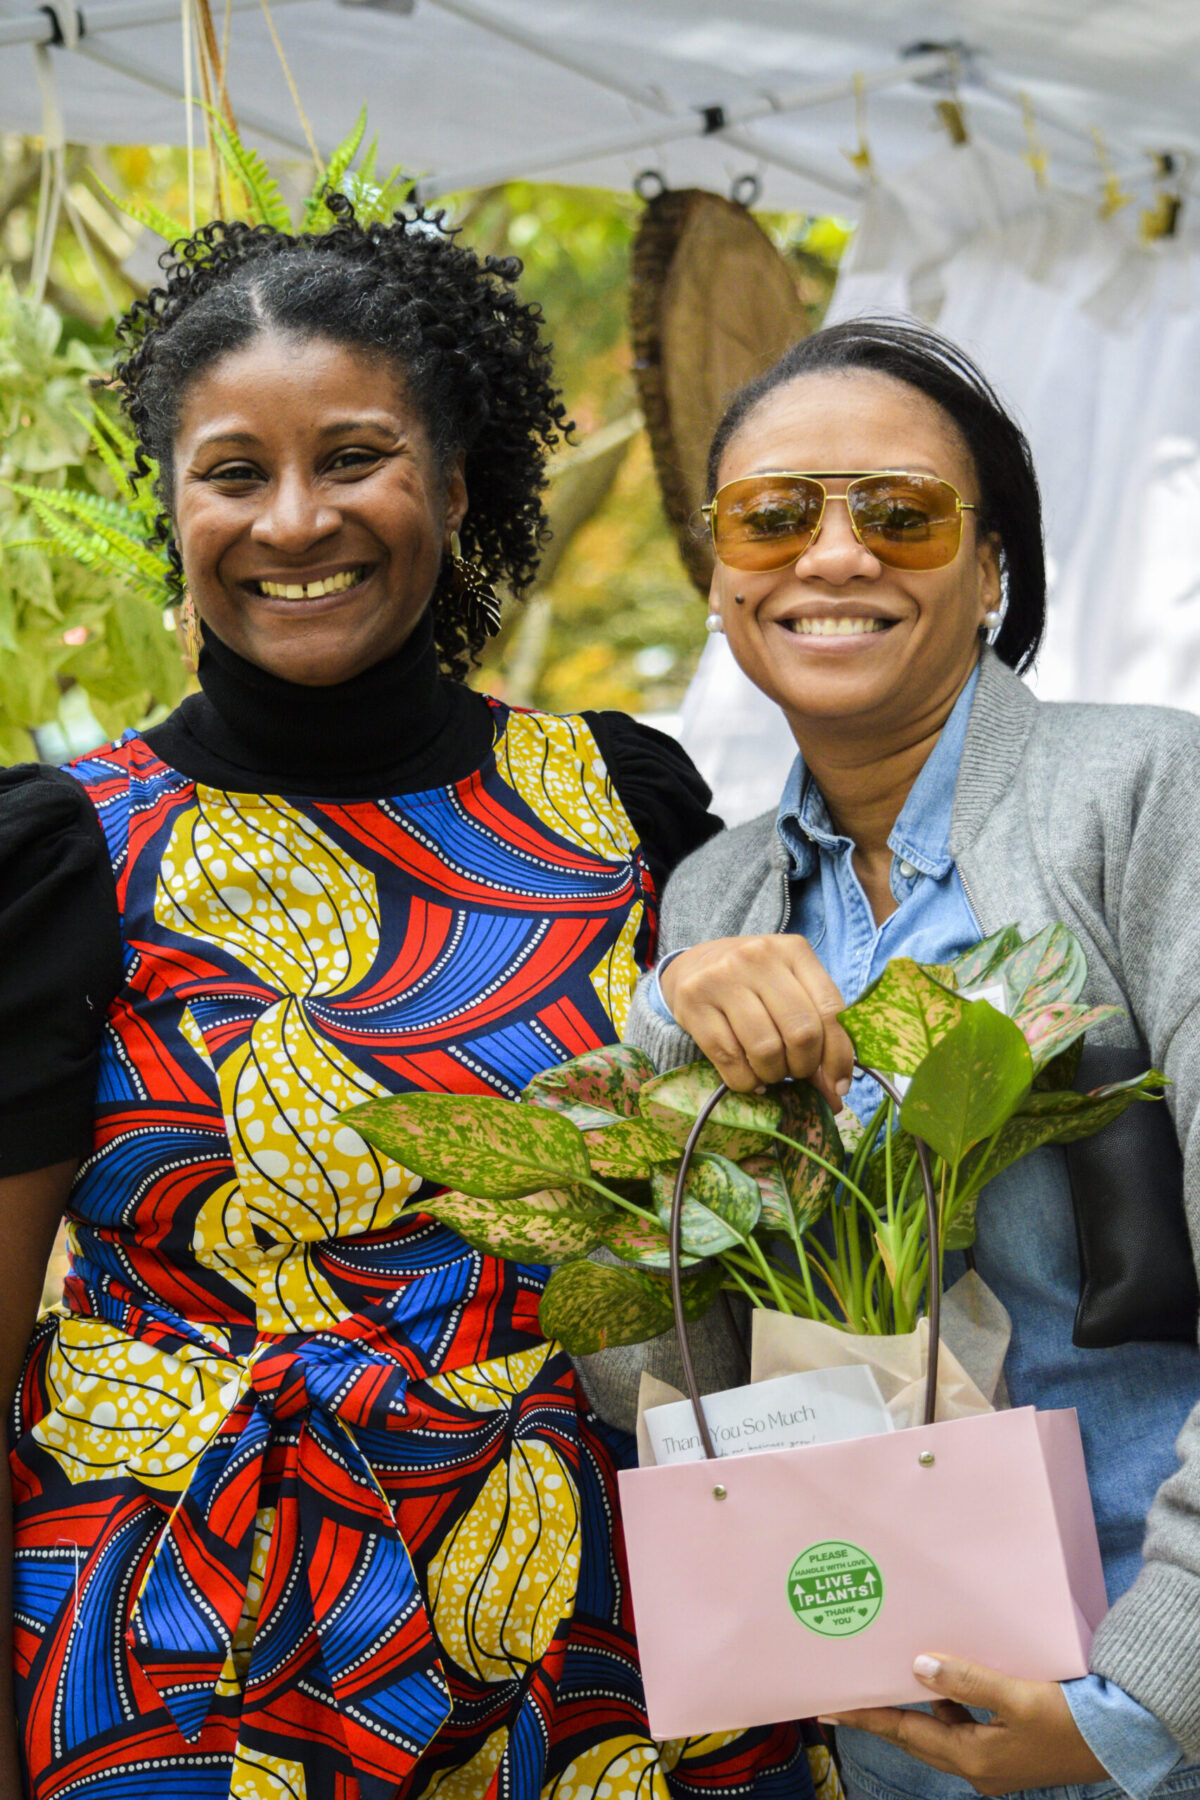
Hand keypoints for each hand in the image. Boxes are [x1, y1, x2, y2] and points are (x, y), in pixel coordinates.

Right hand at [658, 935, 853, 1106]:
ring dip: (774, 1075)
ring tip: (770, 1071)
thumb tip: (836, 1090)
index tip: (838, 1085)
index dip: (839, 1056)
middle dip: (804, 1066)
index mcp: (794, 951)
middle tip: (796, 1071)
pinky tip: (748, 1076)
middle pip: (801, 1032)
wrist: (693, 965)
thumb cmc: (753, 981)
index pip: (831, 1010)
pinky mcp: (693, 1002)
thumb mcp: (790, 988)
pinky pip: (730, 1059)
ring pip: (765, 1049)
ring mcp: (722, 978)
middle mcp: (759, 958)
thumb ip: (817, 1027)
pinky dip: (746, 1081)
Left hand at [821, 1654, 1107, 1796]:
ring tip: (888, 1676)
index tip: (828, 1709)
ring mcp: (994, 1761)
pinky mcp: (1009, 1749)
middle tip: (849, 1691)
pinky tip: (944, 1677)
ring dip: (917, 1705)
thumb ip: (966, 1680)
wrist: (1119, 1738)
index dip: (866, 1718)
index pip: (906, 1732)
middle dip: (883, 1713)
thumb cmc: (1070, 1719)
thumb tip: (918, 1667)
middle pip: (918, 1735)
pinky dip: (948, 1704)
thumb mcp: (1016, 1696)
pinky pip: (964, 1725)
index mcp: (973, 1758)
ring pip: (940, 1729)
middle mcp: (977, 1766)